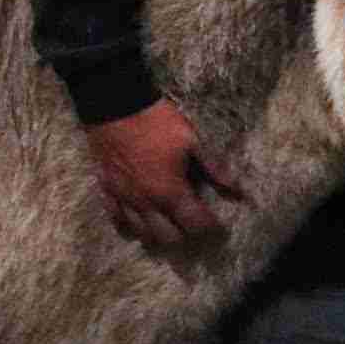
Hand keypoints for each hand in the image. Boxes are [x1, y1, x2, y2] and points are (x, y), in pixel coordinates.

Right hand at [87, 98, 243, 248]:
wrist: (115, 105)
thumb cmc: (157, 122)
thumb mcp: (192, 141)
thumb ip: (214, 168)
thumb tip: (237, 190)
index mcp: (170, 191)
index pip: (195, 224)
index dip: (210, 228)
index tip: (218, 225)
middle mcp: (146, 203)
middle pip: (169, 238)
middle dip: (186, 235)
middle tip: (194, 224)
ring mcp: (124, 199)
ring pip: (142, 234)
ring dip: (159, 234)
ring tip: (170, 224)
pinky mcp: (106, 190)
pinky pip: (116, 219)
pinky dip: (130, 224)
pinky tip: (139, 220)